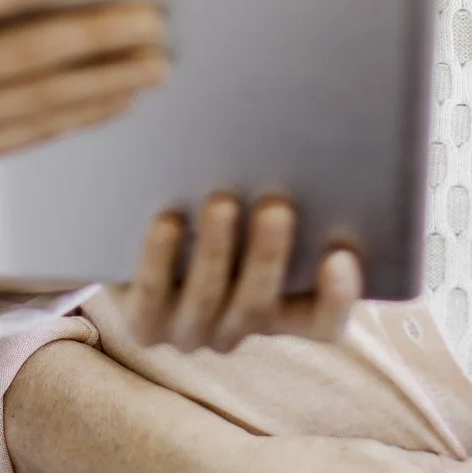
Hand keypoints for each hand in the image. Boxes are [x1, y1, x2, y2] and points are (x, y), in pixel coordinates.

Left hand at [116, 193, 363, 351]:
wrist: (130, 245)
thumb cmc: (219, 210)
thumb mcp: (254, 208)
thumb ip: (285, 194)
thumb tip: (320, 140)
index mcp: (280, 310)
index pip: (322, 322)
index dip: (337, 297)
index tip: (341, 254)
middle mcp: (238, 329)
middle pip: (259, 306)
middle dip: (268, 256)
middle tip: (276, 206)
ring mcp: (189, 332)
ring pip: (206, 299)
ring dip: (216, 250)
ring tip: (221, 202)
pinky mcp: (142, 325)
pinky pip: (152, 294)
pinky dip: (160, 256)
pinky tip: (167, 219)